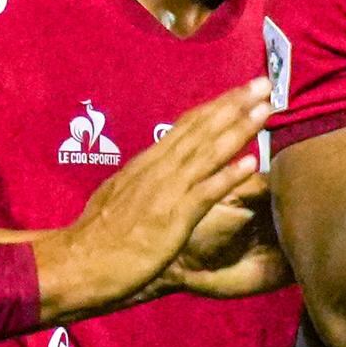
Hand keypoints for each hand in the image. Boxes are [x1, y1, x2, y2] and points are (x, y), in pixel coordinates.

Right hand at [35, 80, 271, 319]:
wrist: (79, 262)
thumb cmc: (98, 237)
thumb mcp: (119, 196)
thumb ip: (142, 182)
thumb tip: (155, 175)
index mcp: (147, 163)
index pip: (186, 126)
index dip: (216, 107)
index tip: (240, 91)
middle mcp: (158, 169)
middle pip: (201, 129)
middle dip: (234, 104)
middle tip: (264, 83)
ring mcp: (166, 191)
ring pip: (207, 152)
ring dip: (239, 129)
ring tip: (266, 109)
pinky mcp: (172, 218)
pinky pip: (205, 192)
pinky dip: (228, 175)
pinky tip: (250, 162)